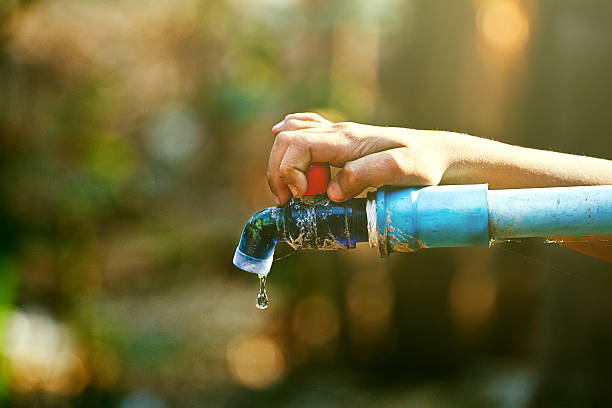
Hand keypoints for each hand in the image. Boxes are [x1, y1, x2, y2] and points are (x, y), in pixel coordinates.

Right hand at [268, 112, 454, 204]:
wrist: (439, 154)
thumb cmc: (424, 164)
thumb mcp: (400, 171)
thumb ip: (364, 176)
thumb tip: (331, 191)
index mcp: (347, 140)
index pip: (298, 145)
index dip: (289, 172)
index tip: (302, 198)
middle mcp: (338, 133)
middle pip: (286, 140)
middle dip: (278, 172)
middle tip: (289, 201)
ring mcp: (338, 135)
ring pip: (291, 135)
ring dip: (282, 163)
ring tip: (294, 190)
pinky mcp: (342, 142)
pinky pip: (305, 129)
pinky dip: (289, 141)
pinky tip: (289, 150)